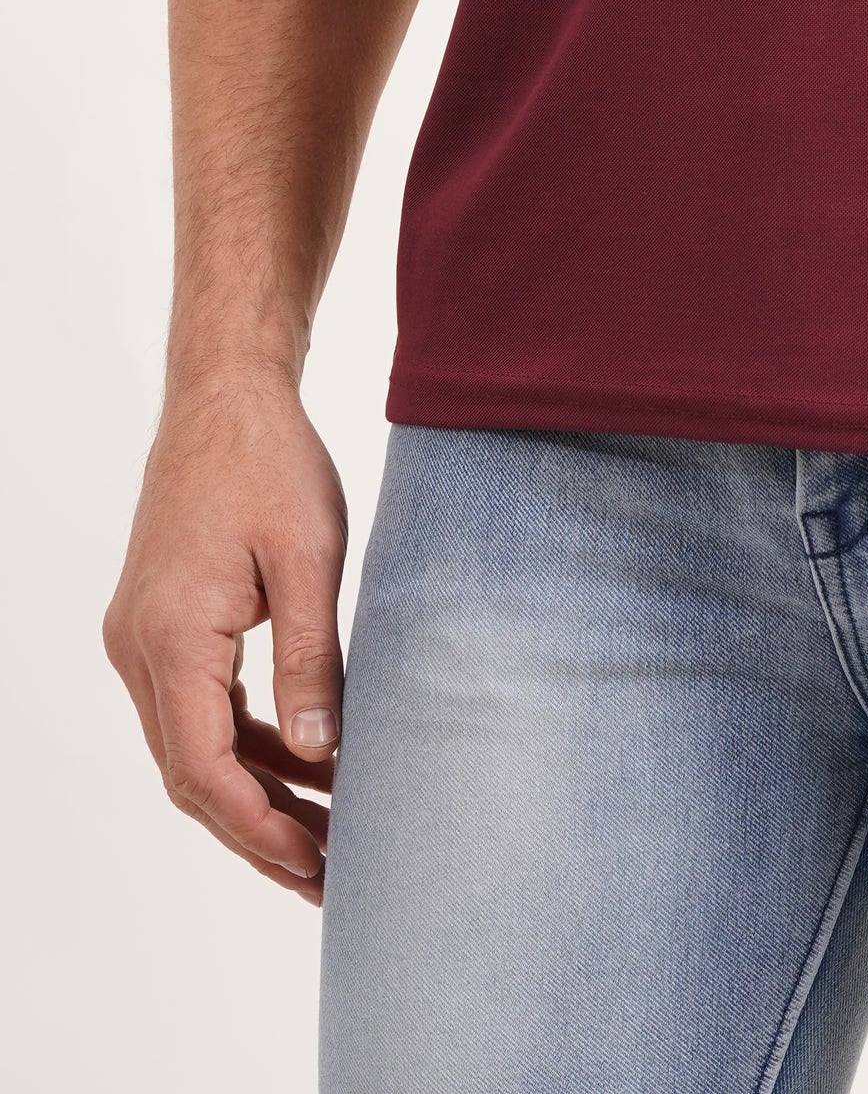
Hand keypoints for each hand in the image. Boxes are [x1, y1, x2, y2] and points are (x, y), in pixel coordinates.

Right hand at [104, 373, 346, 902]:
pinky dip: (243, 743)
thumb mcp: (308, 555)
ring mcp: (141, 638)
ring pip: (191, 746)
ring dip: (252, 791)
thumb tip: (320, 754)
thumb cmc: (269, 461)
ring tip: (325, 835)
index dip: (258, 827)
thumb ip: (311, 657)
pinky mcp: (160, 625)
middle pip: (190, 773)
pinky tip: (298, 766)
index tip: (314, 865)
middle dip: (257, 831)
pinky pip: (196, 707)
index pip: (203, 768)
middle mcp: (137, 648)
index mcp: (169, 637)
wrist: (223, 395)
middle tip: (326, 877)